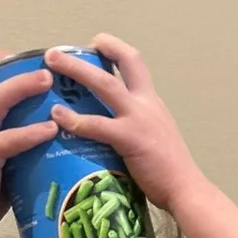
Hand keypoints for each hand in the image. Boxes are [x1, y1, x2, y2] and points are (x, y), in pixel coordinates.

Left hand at [44, 35, 199, 212]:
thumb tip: (110, 128)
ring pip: (105, 83)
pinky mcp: (130, 139)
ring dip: (76, 69)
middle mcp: (147, 103)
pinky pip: (97, 124)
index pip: (135, 64)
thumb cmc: (169, 173)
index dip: (115, 49)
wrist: (186, 191)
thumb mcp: (155, 137)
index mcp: (152, 103)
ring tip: (52, 62)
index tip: (95, 45)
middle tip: (60, 51)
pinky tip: (58, 115)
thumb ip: (135, 126)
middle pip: (124, 60)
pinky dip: (75, 118)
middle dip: (93, 49)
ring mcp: (139, 119)